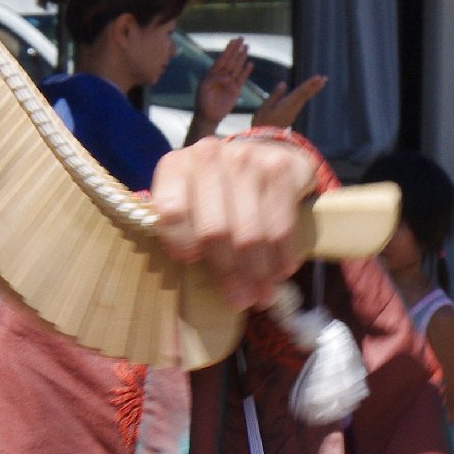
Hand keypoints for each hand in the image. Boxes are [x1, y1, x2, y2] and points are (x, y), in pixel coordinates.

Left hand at [151, 135, 315, 311]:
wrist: (259, 153)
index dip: (181, 243)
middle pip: (215, 230)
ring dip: (258, 273)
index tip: (192, 264)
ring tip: (261, 295)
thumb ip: (181, 231)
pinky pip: (282, 226)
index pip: (171, 211)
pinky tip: (280, 272)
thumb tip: (194, 280)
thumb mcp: (187, 201)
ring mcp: (246, 159)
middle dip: (229, 273)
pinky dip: (282, 256)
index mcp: (175, 167)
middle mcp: (208, 156)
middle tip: (239, 299)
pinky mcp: (280, 168)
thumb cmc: (213, 190)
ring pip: (251, 233)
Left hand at [192, 37, 252, 129]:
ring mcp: (230, 82)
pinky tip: (250, 63)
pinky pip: (242, 78)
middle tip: (241, 39)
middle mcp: (222, 75)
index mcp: (213, 73)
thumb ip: (213, 79)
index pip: (222, 58)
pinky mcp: (236, 89)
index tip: (233, 40)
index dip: (228, 49)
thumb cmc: (203, 101)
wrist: (208, 115)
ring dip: (242, 57)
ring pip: (237, 67)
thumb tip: (226, 76)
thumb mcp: (204, 87)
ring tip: (246, 47)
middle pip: (231, 59)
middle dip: (236, 49)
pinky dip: (246, 71)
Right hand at [251, 74, 327, 129]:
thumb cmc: (262, 123)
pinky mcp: (291, 115)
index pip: (301, 92)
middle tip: (325, 78)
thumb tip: (283, 83)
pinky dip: (307, 96)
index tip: (319, 77)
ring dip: (313, 90)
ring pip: (305, 99)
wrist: (265, 140)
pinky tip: (308, 93)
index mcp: (287, 105)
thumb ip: (275, 95)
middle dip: (315, 86)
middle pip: (306, 95)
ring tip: (321, 83)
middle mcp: (293, 108)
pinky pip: (301, 102)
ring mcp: (293, 113)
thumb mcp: (265, 107)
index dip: (310, 84)